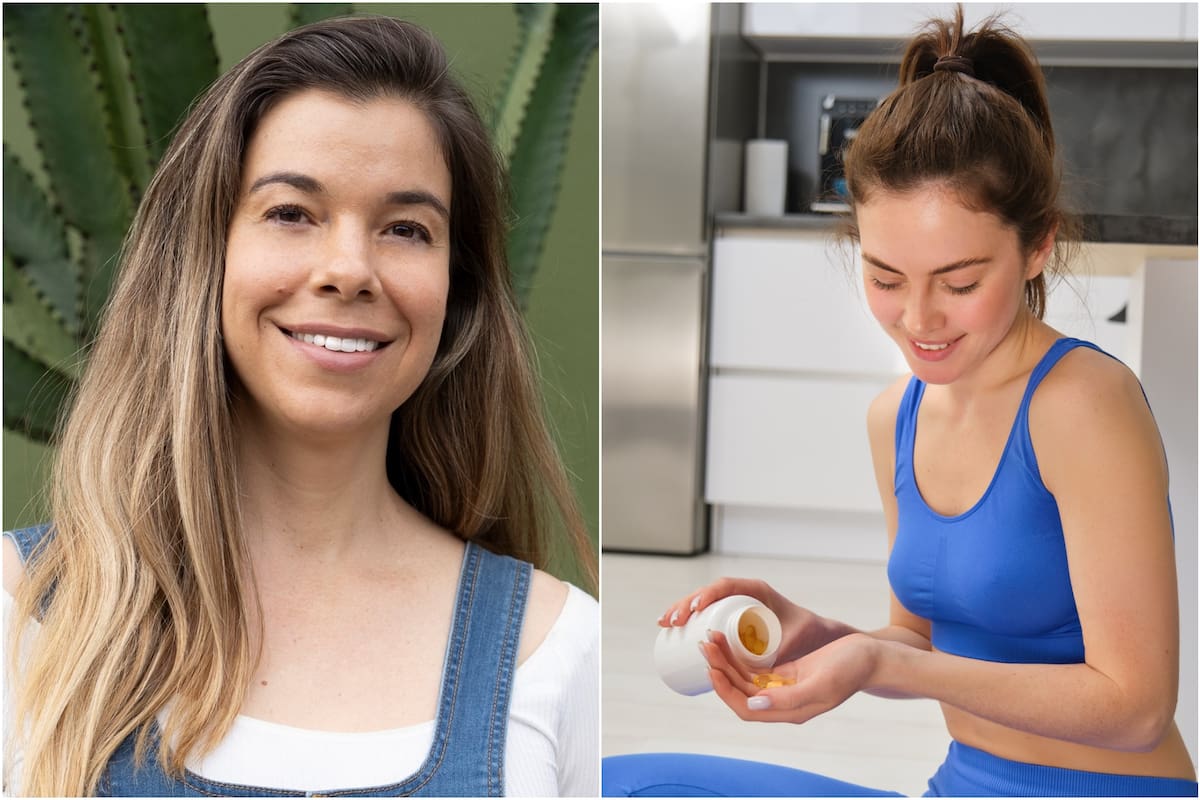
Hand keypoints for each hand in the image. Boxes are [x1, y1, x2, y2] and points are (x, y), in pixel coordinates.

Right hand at [657, 577, 826, 661]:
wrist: (817, 634)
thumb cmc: (808, 633)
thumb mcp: (796, 638)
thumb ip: (785, 651)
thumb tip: (765, 671)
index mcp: (757, 590)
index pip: (726, 586)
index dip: (707, 595)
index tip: (694, 610)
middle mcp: (743, 593)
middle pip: (708, 592)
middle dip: (685, 604)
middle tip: (671, 622)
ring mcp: (735, 603)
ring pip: (703, 601)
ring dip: (681, 609)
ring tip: (664, 624)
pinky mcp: (731, 616)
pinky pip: (705, 611)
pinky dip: (687, 615)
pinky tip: (671, 625)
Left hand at [700, 631, 879, 724]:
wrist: (871, 656)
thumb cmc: (851, 668)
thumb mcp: (822, 683)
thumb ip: (789, 697)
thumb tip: (754, 703)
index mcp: (790, 711)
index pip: (746, 709)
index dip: (725, 691)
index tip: (712, 668)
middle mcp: (783, 702)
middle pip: (740, 692)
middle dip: (720, 670)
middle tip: (706, 644)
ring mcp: (784, 687)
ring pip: (745, 679)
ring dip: (727, 661)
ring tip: (712, 638)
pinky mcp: (787, 673)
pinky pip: (756, 668)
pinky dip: (741, 656)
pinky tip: (729, 640)